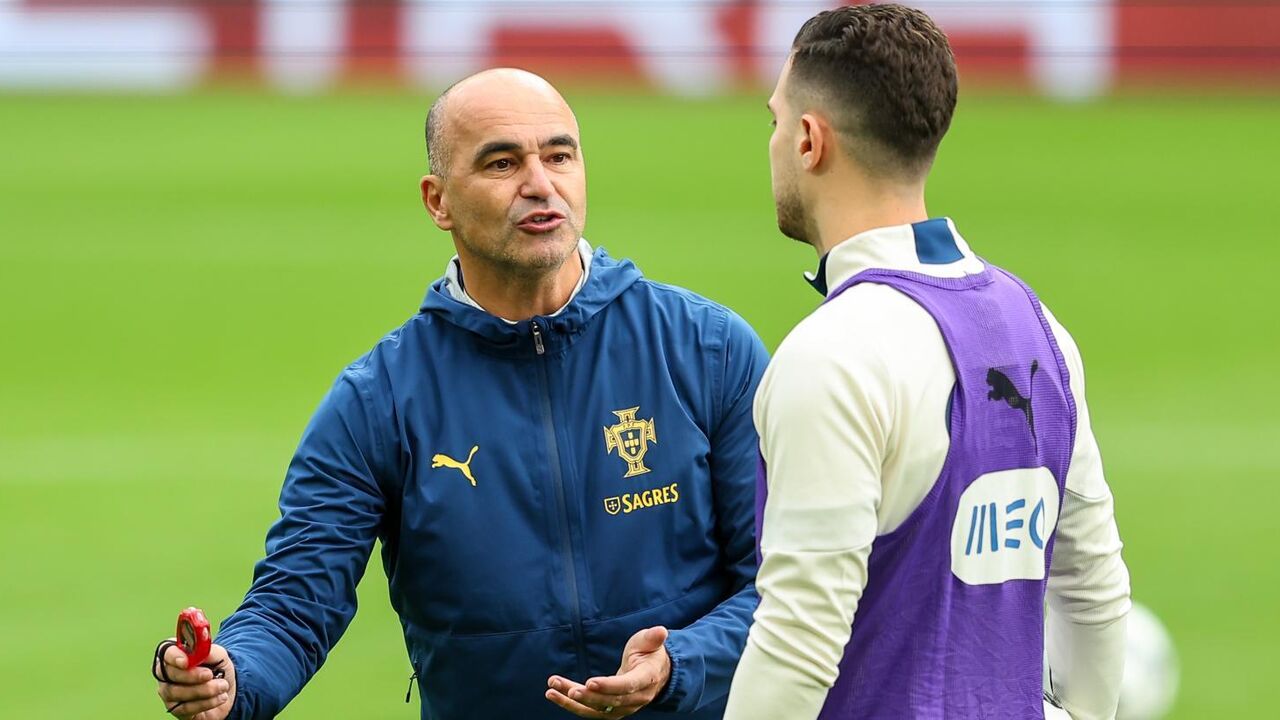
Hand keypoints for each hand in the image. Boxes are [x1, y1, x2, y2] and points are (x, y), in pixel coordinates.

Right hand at [153, 640, 236, 719]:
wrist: (226, 691)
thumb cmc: (218, 669)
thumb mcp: (219, 656)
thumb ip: (209, 651)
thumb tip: (200, 651)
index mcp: (175, 654)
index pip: (167, 652)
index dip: (174, 656)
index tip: (186, 662)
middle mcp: (167, 673)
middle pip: (168, 673)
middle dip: (191, 675)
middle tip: (210, 675)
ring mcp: (168, 692)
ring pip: (175, 692)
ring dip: (204, 690)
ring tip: (223, 686)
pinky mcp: (175, 710)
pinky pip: (185, 708)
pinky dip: (206, 702)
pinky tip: (220, 697)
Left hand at [545, 626, 671, 717]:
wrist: (657, 675)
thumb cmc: (650, 654)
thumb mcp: (651, 643)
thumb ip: (653, 638)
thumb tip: (661, 631)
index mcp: (647, 680)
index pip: (627, 686)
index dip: (609, 686)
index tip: (590, 682)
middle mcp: (635, 698)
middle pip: (610, 701)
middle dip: (588, 697)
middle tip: (569, 690)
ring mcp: (623, 707)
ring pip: (596, 709)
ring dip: (573, 702)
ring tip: (552, 691)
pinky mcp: (611, 710)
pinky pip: (589, 710)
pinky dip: (571, 704)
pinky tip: (554, 694)